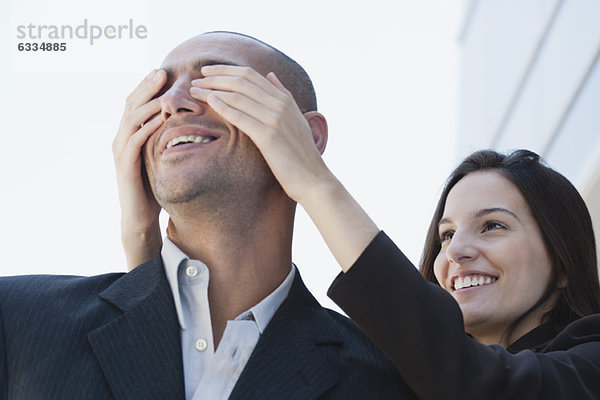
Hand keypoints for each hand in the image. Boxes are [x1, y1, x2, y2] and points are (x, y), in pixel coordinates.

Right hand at [112, 69, 165, 269]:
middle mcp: (121, 138)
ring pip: (131, 119)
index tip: (164, 72)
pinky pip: (135, 140)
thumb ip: (167, 140)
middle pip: (130, 104)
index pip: (137, 103)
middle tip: (161, 72)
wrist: (139, 217)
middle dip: (146, 87)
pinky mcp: (124, 165)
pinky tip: (162, 118)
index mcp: (129, 134)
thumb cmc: (153, 186)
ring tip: (162, 90)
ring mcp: (120, 151)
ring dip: (147, 103)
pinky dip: (147, 126)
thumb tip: (188, 123)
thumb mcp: (161, 158)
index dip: (148, 87)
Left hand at [190, 65, 330, 203]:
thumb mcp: (296, 119)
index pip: (251, 75)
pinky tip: (209, 102)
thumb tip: (271, 75)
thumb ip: (283, 96)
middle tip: (196, 79)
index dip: (226, 70)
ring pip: (238, 96)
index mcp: (285, 100)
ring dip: (213, 90)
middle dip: (215, 77)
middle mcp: (280, 105)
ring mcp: (275, 120)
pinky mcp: (268, 137)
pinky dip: (223, 106)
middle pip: (241, 81)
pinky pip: (240, 117)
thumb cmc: (301, 154)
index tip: (208, 71)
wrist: (313, 179)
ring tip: (194, 91)